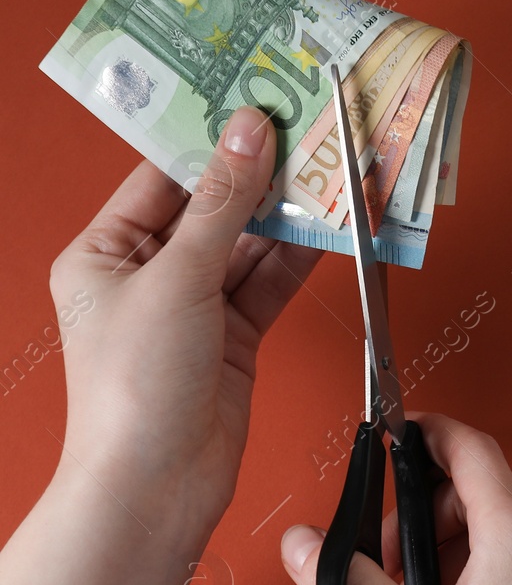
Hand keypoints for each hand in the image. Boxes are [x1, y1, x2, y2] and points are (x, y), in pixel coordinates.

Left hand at [49, 109, 320, 546]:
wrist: (158, 485)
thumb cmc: (136, 387)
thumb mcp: (177, 277)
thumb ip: (223, 203)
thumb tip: (251, 130)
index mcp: (104, 252)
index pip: (162, 177)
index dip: (210, 139)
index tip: (255, 100)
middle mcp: (147, 275)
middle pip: (213, 208)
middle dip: (261, 176)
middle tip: (310, 131)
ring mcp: (193, 308)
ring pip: (249, 246)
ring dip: (291, 216)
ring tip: (335, 174)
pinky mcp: (234, 338)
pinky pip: (270, 284)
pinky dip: (302, 259)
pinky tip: (335, 228)